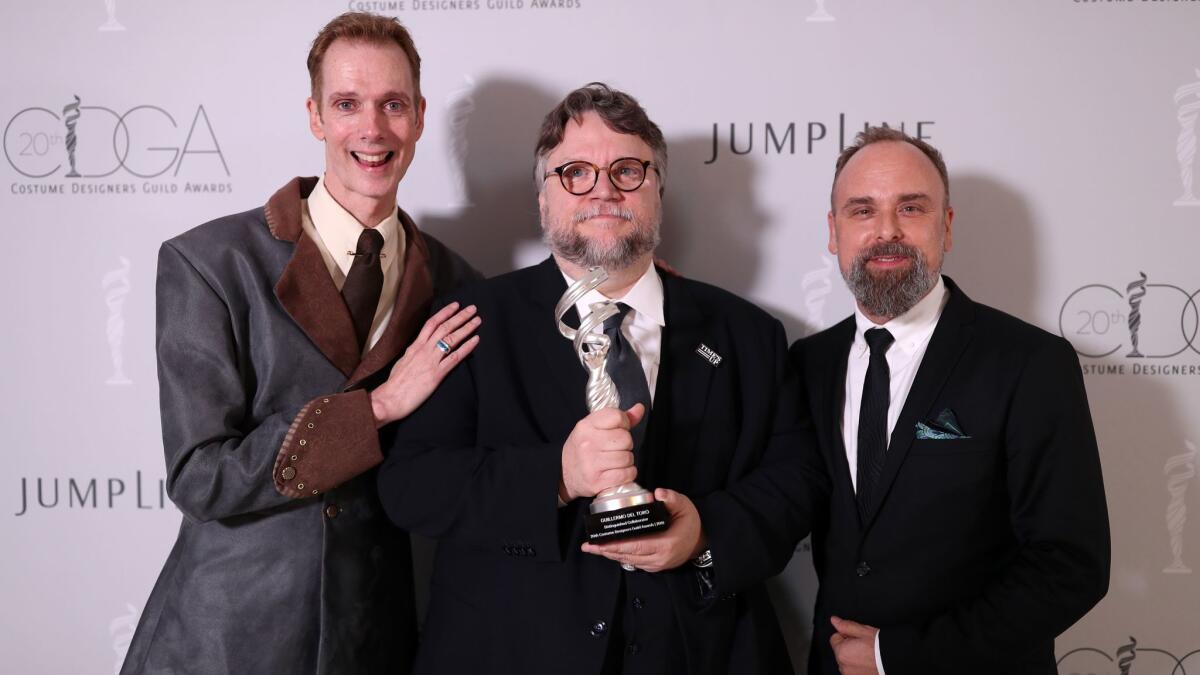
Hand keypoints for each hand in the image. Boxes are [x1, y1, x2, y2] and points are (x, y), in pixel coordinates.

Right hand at [370, 302, 480, 426]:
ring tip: (477, 321)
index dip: (445, 313)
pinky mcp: (436, 374)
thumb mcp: (403, 362)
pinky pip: (454, 358)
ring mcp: (430, 361)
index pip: (431, 324)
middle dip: (460, 316)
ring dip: (466, 328)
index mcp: (414, 346)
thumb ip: (413, 353)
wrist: (389, 398)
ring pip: (451, 339)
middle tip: (472, 308)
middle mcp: (423, 350)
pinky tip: (475, 341)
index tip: (455, 305)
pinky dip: (466, 348)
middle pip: (444, 328)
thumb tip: (420, 347)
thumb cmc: (395, 383)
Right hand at [559, 404, 643, 501]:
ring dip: (626, 461)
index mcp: (586, 426)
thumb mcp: (593, 428)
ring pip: (628, 458)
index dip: (624, 423)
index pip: (617, 417)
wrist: (563, 475)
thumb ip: (618, 418)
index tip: (619, 429)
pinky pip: (626, 474)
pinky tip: (617, 472)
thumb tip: (639, 409)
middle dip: (626, 445)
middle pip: (626, 439)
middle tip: (615, 449)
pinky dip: (627, 474)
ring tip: (615, 462)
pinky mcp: (597, 481)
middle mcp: (587, 443)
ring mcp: (591, 463)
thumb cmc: (582, 449)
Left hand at [580, 488, 705, 572]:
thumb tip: (657, 493)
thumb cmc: (691, 522)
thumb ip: (671, 498)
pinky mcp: (654, 567)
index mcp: (666, 544)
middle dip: (606, 551)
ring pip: (629, 561)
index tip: (599, 543)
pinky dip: (620, 556)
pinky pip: (633, 562)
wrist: (701, 541)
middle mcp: (659, 559)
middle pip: (628, 556)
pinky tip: (609, 550)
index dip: (616, 546)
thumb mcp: (684, 506)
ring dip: (611, 554)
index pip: (636, 546)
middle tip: (588, 546)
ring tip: (593, 548)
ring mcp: (656, 565)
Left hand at [830, 616, 879, 674]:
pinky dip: (858, 667)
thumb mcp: (863, 631)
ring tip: (867, 656)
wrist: (894, 661)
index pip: (834, 638)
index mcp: (842, 652)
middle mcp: (843, 666)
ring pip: (847, 661)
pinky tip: (868, 663)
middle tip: (863, 646)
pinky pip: (853, 670)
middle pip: (840, 651)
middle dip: (849, 647)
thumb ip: (846, 626)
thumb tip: (834, 621)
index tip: (856, 638)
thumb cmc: (881, 648)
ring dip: (853, 658)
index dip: (846, 635)